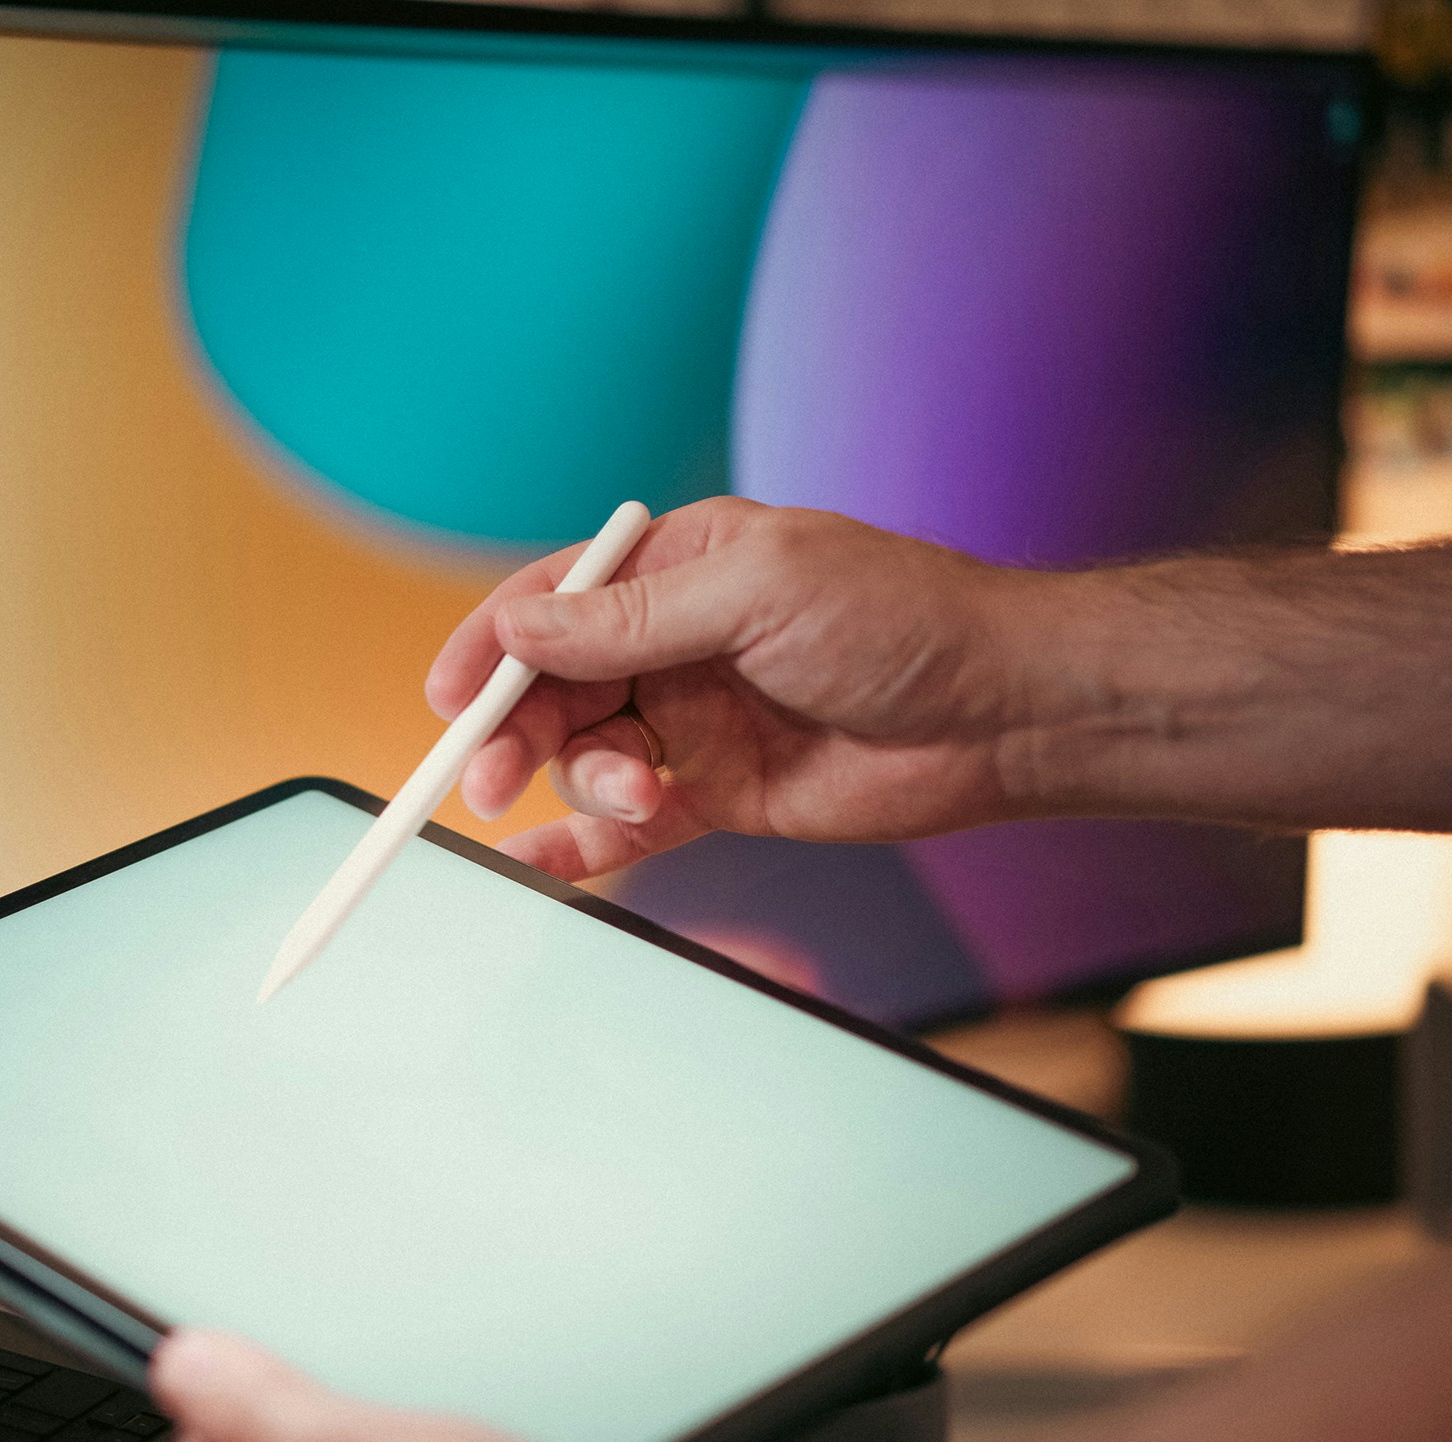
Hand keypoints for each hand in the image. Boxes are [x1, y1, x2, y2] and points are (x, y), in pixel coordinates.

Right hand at [423, 498, 1077, 879]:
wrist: (1003, 715)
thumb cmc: (901, 621)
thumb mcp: (756, 593)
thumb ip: (631, 621)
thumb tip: (518, 626)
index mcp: (677, 566)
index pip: (552, 601)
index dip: (490, 646)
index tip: (448, 697)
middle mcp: (673, 642)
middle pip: (552, 687)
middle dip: (516, 732)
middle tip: (490, 779)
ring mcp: (691, 720)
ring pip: (585, 756)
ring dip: (582, 783)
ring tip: (637, 796)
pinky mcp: (717, 794)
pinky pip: (624, 823)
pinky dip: (577, 845)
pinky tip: (534, 866)